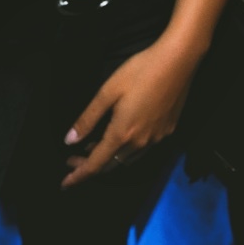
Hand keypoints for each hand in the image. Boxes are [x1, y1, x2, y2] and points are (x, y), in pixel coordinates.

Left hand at [60, 39, 200, 187]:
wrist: (178, 60)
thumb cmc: (140, 71)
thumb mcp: (107, 92)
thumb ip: (88, 119)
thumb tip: (69, 141)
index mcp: (122, 134)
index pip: (95, 164)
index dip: (78, 176)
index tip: (64, 183)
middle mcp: (140, 142)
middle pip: (111, 165)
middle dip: (90, 166)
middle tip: (73, 160)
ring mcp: (156, 138)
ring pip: (127, 159)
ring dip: (109, 158)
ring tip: (93, 146)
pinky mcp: (167, 130)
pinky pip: (143, 149)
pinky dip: (126, 150)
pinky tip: (122, 136)